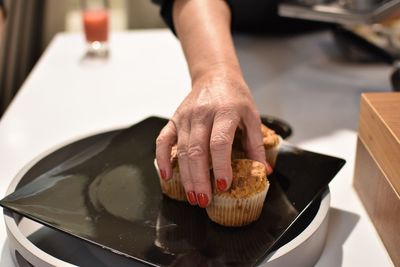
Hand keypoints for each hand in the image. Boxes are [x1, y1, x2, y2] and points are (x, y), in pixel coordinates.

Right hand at [156, 67, 268, 207]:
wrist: (214, 75)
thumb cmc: (235, 96)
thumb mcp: (251, 116)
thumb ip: (256, 144)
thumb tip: (264, 171)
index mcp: (226, 112)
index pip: (219, 143)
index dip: (220, 166)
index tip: (223, 185)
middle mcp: (203, 114)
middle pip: (197, 151)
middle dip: (199, 179)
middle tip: (204, 200)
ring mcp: (185, 117)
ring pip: (181, 150)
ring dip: (186, 176)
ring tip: (193, 196)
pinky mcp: (174, 119)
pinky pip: (163, 140)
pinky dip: (163, 159)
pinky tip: (167, 175)